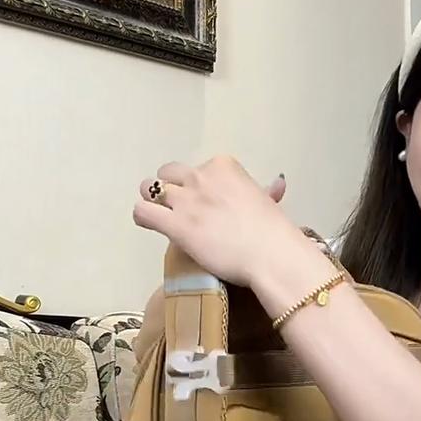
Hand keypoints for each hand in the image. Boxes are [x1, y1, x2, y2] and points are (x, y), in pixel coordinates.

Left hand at [133, 156, 297, 286]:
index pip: (198, 169)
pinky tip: (151, 225)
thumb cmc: (273, 232)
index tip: (208, 206)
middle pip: (168, 173)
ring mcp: (186, 200)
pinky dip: (143, 217)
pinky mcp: (175, 224)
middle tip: (180, 210)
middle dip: (170, 189)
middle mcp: (200, 177)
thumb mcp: (268, 202)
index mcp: (224, 166)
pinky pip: (143, 212)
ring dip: (153, 201)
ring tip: (163, 218)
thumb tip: (278, 184)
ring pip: (149, 189)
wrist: (270, 254)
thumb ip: (264, 191)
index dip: (198, 188)